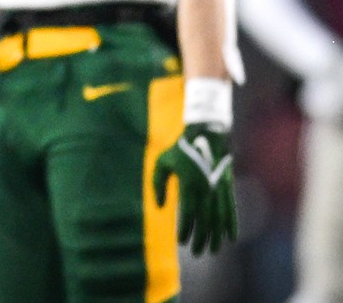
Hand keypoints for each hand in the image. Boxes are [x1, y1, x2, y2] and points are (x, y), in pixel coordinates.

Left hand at [152, 123, 237, 254]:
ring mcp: (218, 187)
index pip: (188, 211)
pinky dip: (231, 223)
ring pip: (219, 217)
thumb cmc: (180, 150)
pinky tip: (230, 237)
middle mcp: (206, 187)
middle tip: (197, 253)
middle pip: (205, 219)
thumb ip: (157, 184)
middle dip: (201, 238)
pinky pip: (230, 208)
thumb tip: (160, 206)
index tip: (182, 242)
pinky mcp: (226, 186)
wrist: (207, 135)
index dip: (186, 228)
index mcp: (189, 182)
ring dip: (216, 236)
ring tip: (212, 251)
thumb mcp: (163, 162)